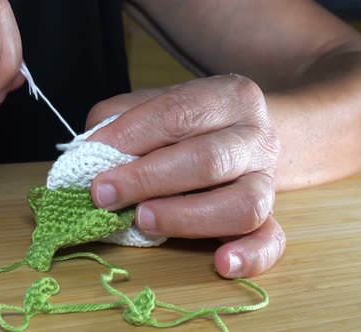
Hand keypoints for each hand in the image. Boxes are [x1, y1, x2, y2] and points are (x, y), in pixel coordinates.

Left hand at [86, 75, 284, 277]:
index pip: (179, 114)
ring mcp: (267, 181)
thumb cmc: (186, 124)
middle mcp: (257, 138)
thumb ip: (119, 120)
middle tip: (105, 195)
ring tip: (143, 220)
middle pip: (209, 160)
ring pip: (243, 204)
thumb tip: (89, 152)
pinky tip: (221, 262)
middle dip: (148, 179)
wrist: (239, 137)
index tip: (93, 158)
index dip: (131, 138)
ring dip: (186, 216)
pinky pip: (272, 241)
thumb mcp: (152, 105)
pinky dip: (250, 256)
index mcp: (228, 97)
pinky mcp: (271, 219)